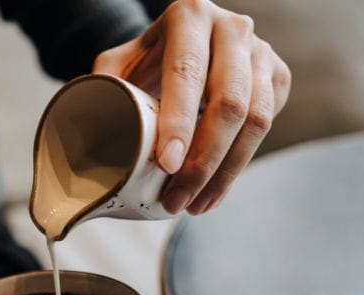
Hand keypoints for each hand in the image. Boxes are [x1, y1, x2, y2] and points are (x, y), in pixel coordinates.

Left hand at [93, 0, 289, 214]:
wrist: (189, 44)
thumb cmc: (149, 60)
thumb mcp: (121, 63)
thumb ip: (104, 89)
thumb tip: (86, 137)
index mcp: (189, 17)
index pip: (187, 73)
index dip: (179, 122)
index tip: (165, 164)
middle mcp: (232, 29)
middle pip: (230, 103)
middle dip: (203, 162)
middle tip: (176, 199)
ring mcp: (260, 53)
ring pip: (256, 122)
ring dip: (223, 173)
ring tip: (194, 206)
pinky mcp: (277, 77)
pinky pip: (266, 129)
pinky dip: (238, 168)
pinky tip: (213, 192)